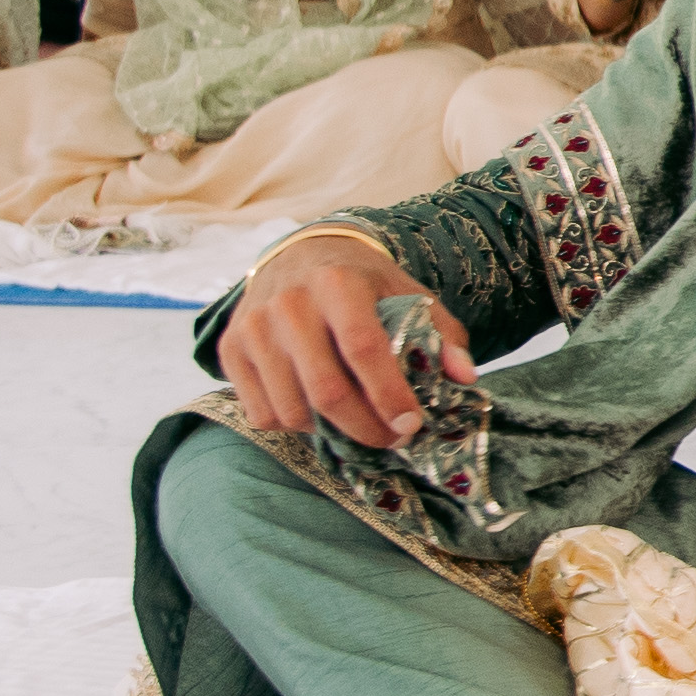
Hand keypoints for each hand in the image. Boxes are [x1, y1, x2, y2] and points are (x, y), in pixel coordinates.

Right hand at [217, 229, 477, 450]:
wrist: (297, 255)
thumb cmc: (361, 283)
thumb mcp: (407, 293)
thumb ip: (440, 334)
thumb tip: (465, 378)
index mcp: (339, 284)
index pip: (363, 348)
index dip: (389, 394)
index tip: (411, 424)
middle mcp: (289, 304)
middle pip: (326, 390)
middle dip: (365, 428)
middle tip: (392, 439)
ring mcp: (253, 328)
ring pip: (290, 410)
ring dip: (329, 432)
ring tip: (357, 423)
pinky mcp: (230, 350)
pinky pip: (260, 413)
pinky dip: (293, 426)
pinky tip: (317, 412)